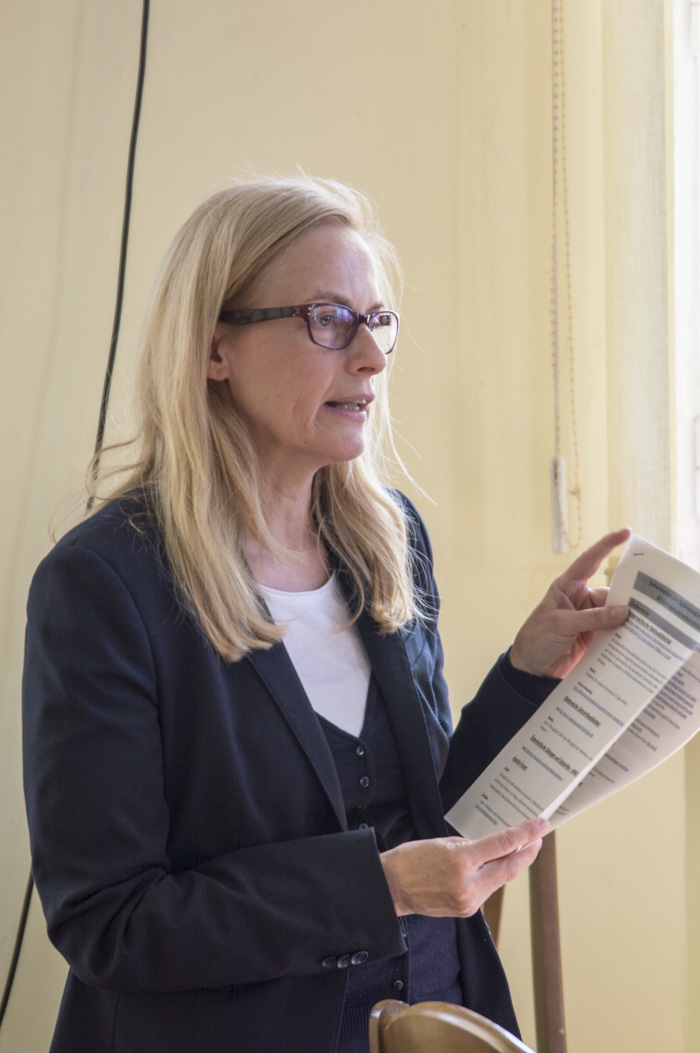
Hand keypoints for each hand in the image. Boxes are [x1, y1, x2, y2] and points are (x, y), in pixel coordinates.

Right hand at [380, 818, 548, 916]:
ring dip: (512, 864)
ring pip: (501, 880)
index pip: (502, 845)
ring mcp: (469, 901)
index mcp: (461, 861)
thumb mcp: (443, 843)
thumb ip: (473, 847)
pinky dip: (495, 877)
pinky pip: (488, 889)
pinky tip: (497, 866)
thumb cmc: (412, 859)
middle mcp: (468, 884)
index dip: (525, 834)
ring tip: (521, 849)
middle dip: (527, 852)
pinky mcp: (466, 910)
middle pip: (509, 867)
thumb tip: (495, 848)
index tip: (540, 825)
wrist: (392, 888)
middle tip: (538, 838)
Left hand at [509, 528, 630, 678]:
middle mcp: (580, 599)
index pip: (589, 561)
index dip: (606, 545)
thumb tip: (624, 611)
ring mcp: (589, 618)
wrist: (531, 668)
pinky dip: (625, 634)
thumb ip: (592, 618)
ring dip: (627, 619)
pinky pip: (614, 631)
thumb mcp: (562, 625)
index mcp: (567, 587)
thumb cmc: (537, 638)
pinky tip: (637, 638)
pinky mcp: (594, 636)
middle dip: (627, 595)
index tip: (625, 533)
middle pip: (610, 592)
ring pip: (615, 613)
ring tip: (645, 623)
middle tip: (648, 600)